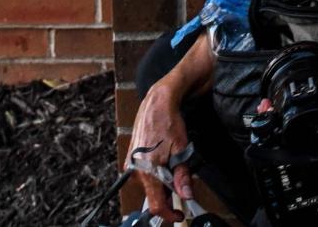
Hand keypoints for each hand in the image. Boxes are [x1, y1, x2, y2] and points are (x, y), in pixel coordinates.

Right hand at [128, 81, 194, 222]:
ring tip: (172, 165)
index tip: (179, 214)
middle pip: (152, 195)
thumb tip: (186, 196)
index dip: (169, 214)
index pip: (156, 205)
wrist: (157, 102)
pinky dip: (155, 173)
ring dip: (162, 182)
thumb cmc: (169, 123)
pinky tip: (163, 160)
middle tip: (180, 181)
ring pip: (149, 185)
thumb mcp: (181, 150)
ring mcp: (131, 164)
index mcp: (147, 171)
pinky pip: (144, 174)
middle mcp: (135, 170)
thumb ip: (182, 176)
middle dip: (168, 194)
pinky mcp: (131, 158)